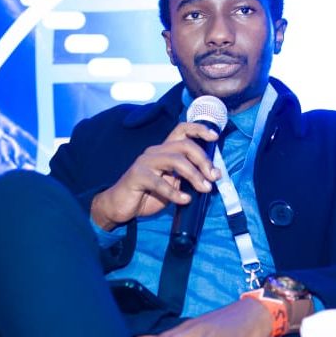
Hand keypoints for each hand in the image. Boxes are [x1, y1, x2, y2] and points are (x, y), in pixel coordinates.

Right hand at [90, 123, 220, 229]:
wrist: (120, 207)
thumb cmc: (147, 195)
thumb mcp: (172, 184)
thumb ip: (188, 178)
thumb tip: (212, 176)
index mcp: (164, 150)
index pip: (181, 130)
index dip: (199, 129)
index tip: (215, 137)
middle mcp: (155, 152)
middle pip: (184, 145)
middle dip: (203, 160)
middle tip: (214, 177)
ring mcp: (145, 162)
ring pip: (175, 160)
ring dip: (194, 175)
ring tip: (204, 189)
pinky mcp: (137, 176)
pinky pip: (159, 182)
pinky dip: (175, 192)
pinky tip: (184, 200)